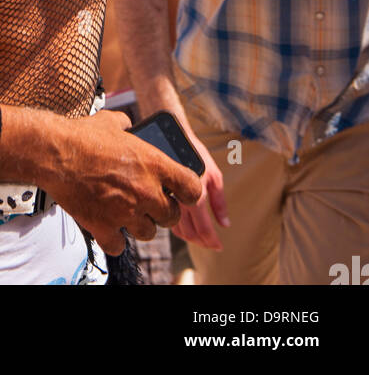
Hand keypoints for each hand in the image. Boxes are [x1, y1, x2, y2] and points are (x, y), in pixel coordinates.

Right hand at [46, 110, 203, 255]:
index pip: (192, 188)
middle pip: (172, 216)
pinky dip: (114, 239)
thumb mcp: (111, 121)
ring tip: (127, 212)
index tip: (181, 192)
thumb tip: (129, 125)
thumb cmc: (81, 136)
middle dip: (163, 210)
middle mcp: (145, 191)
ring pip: (149, 232)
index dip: (188, 192)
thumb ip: (127, 125)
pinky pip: (119, 245)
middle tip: (149, 202)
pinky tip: (109, 227)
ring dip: (140, 224)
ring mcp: (125, 212)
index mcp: (153, 163)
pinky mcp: (104, 227)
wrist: (54, 153)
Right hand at [171, 127, 228, 250]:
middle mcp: (179, 200)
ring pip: (176, 229)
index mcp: (195, 195)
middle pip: (189, 233)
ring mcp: (166, 198)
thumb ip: (220, 202)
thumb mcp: (214, 175)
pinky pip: (165, 218)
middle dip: (201, 241)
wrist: (170, 136)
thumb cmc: (196, 153)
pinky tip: (184, 223)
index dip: (212, 241)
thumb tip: (225, 225)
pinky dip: (176, 226)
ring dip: (189, 236)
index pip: (203, 229)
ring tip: (199, 235)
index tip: (218, 246)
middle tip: (210, 242)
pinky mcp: (157, 195)